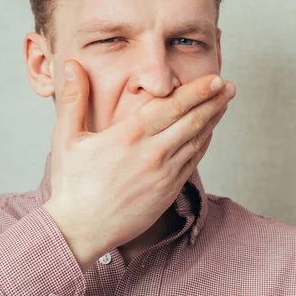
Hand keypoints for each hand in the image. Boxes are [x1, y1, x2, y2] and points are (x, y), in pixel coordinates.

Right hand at [42, 61, 235, 271]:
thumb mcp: (66, 137)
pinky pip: (192, 162)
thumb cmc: (71, 183)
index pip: (170, 106)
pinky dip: (204, 144)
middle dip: (213, 101)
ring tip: (224, 103)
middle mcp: (151, 153)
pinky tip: (208, 133)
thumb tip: (70, 65)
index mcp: (128, 136)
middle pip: (191, 121)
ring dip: (213, 120)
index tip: (215, 79)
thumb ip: (74, 98)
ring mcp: (163, 174)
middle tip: (230, 85)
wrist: (79, 230)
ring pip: (195, 140)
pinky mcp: (167, 191)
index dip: (196, 91)